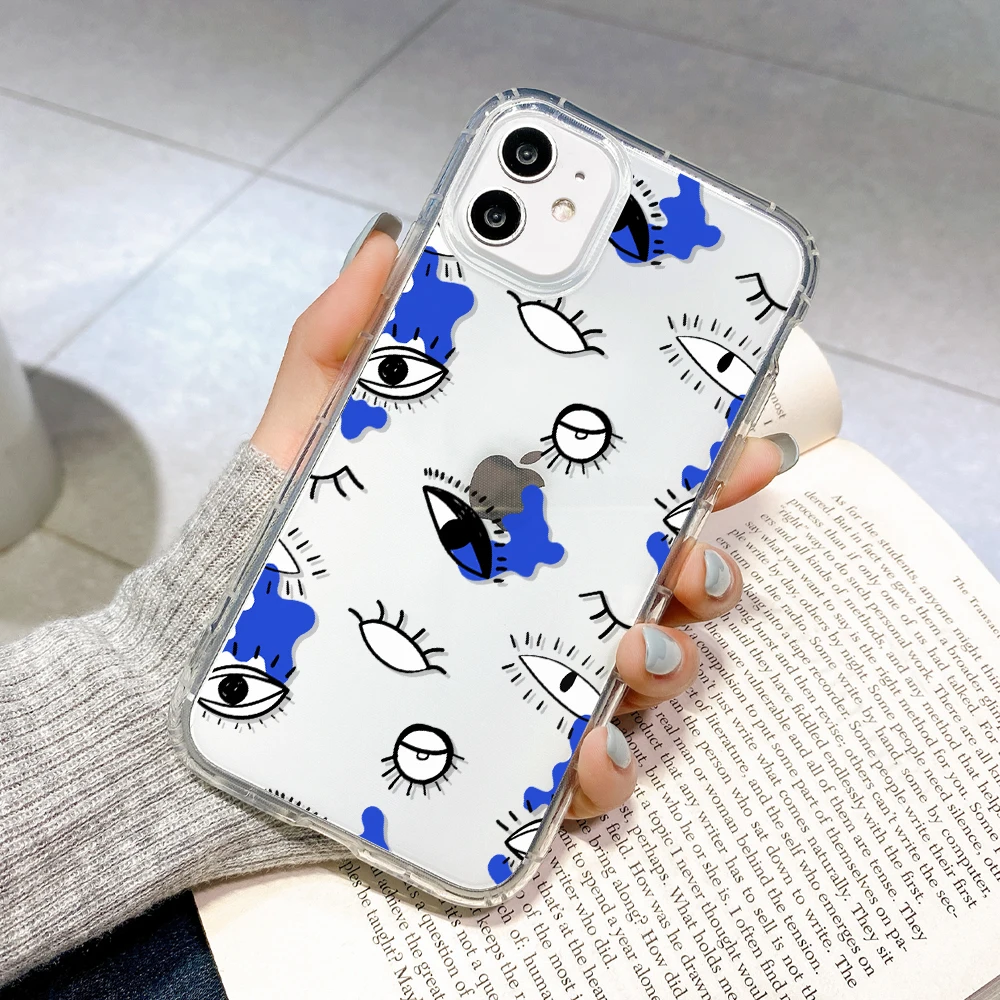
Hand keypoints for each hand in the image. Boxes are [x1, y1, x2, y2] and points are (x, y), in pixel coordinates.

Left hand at [252, 222, 796, 822]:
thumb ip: (340, 344)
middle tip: (690, 553)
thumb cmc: (286, 546)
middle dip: (708, 565)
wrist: (225, 666)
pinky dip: (605, 768)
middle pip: (670, 582)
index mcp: (527, 517)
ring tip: (630, 647)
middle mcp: (551, 593)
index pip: (638, 489)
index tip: (745, 447)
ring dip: (670, 660)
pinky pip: (588, 774)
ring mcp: (540, 677)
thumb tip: (385, 247)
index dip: (709, 468)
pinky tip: (586, 752)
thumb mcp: (309, 438)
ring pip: (652, 673)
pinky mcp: (512, 754)